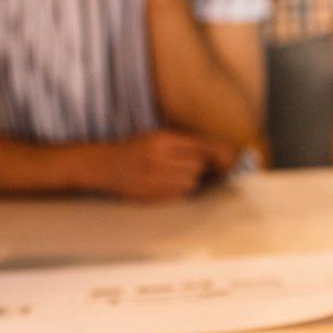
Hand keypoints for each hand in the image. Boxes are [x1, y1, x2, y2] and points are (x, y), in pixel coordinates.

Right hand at [95, 130, 234, 199]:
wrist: (104, 166)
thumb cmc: (134, 150)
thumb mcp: (156, 138)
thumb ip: (184, 144)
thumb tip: (217, 155)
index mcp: (161, 139)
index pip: (200, 147)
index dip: (217, 154)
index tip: (227, 158)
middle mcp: (159, 158)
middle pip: (198, 166)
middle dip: (202, 168)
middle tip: (197, 167)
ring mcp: (155, 178)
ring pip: (191, 182)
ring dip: (192, 180)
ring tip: (177, 174)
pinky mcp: (152, 194)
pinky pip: (179, 194)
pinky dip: (181, 190)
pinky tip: (169, 184)